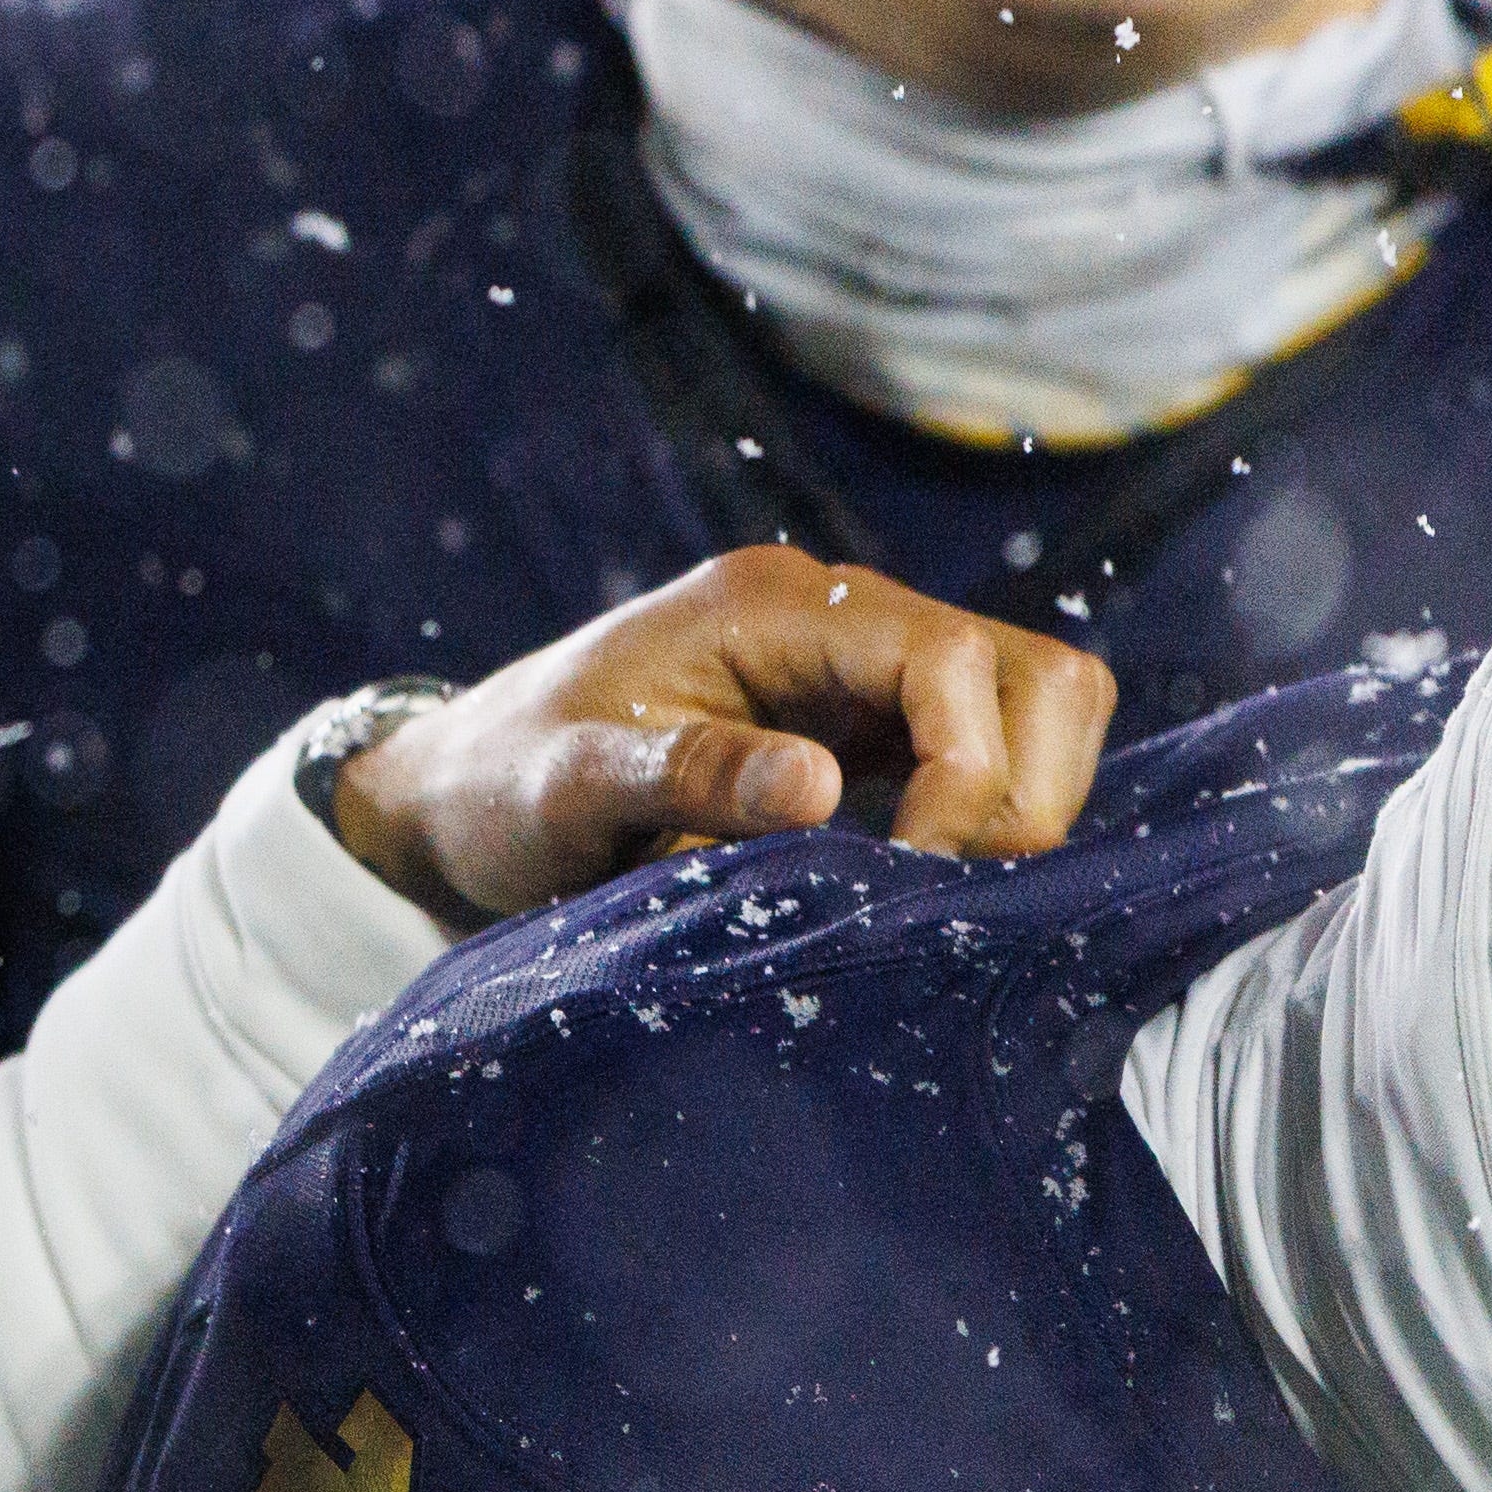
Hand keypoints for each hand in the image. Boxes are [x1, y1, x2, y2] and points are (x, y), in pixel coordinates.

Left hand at [331, 548, 1112, 930]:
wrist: (458, 794)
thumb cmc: (499, 787)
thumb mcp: (566, 788)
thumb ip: (687, 778)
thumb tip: (820, 787)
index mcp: (769, 606)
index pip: (950, 657)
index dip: (969, 769)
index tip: (911, 869)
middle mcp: (834, 617)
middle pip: (1032, 673)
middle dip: (1019, 788)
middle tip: (933, 886)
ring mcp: (858, 670)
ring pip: (1033, 706)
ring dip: (1018, 800)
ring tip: (928, 885)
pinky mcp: (865, 727)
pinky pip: (986, 750)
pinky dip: (988, 812)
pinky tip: (919, 880)